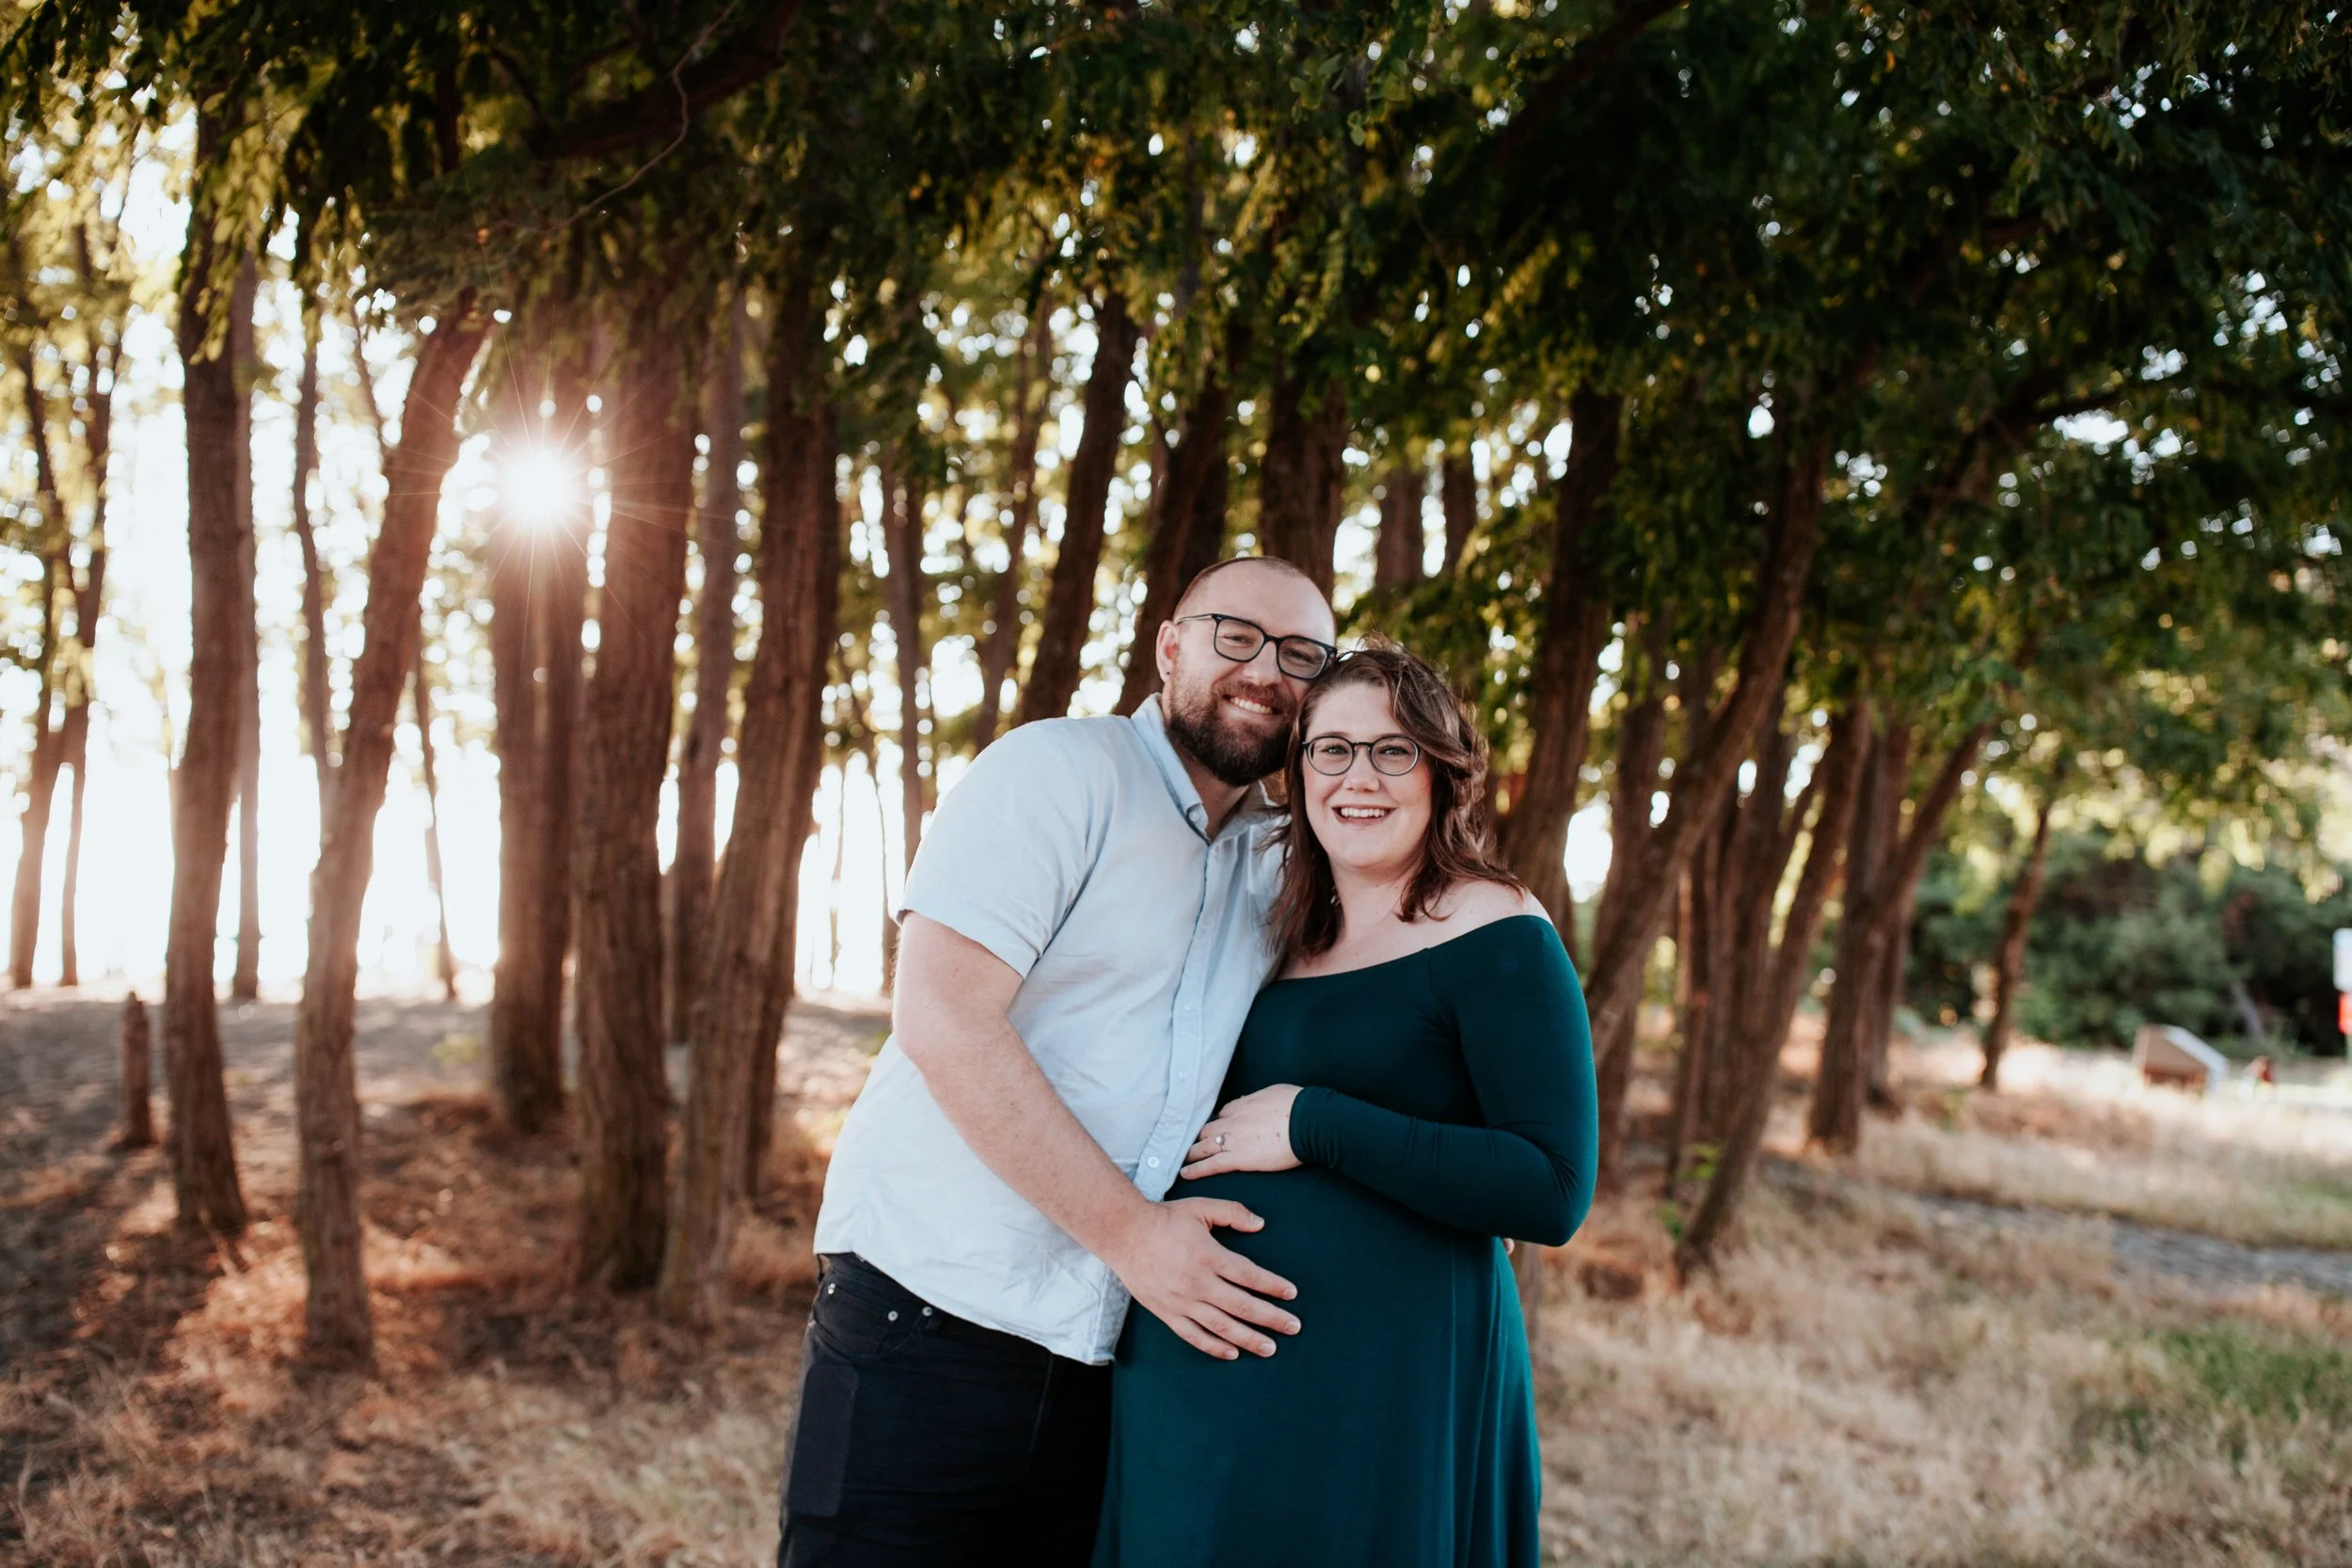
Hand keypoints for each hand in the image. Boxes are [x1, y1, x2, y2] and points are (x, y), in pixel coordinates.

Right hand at [1104, 1198, 1299, 1360]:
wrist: (1124, 1234)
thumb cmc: (1165, 1219)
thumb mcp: (1201, 1207)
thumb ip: (1233, 1213)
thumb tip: (1261, 1224)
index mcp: (1208, 1255)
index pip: (1249, 1275)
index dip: (1273, 1286)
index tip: (1292, 1294)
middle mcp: (1197, 1282)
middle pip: (1242, 1306)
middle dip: (1271, 1318)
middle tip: (1294, 1327)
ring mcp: (1181, 1301)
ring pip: (1221, 1326)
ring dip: (1249, 1338)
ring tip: (1270, 1348)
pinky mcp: (1167, 1313)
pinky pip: (1194, 1335)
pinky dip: (1214, 1346)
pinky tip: (1233, 1353)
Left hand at [1181, 1084, 1302, 1179]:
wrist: (1308, 1121)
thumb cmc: (1298, 1105)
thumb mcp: (1274, 1093)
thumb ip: (1261, 1099)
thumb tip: (1258, 1102)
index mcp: (1244, 1104)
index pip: (1223, 1113)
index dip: (1219, 1122)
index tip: (1216, 1128)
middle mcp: (1233, 1120)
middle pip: (1209, 1129)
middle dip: (1201, 1136)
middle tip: (1192, 1145)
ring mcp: (1234, 1139)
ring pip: (1204, 1145)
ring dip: (1192, 1152)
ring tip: (1183, 1159)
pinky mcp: (1239, 1158)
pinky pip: (1211, 1164)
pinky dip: (1196, 1169)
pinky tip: (1185, 1173)